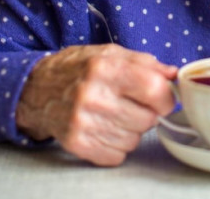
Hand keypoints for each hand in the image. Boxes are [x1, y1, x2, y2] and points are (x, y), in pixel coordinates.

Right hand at [16, 44, 177, 165]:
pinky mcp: (76, 144)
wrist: (35, 88)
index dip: (166, 96)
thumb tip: (174, 76)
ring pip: (135, 139)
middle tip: (131, 103)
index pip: (154, 89)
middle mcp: (92, 95)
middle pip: (148, 118)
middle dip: (147, 112)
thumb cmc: (78, 68)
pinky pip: (117, 155)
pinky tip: (104, 128)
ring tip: (114, 114)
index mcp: (105, 68)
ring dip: (131, 129)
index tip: (162, 97)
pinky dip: (116, 145)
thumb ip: (146, 63)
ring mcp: (83, 122)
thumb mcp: (110, 53)